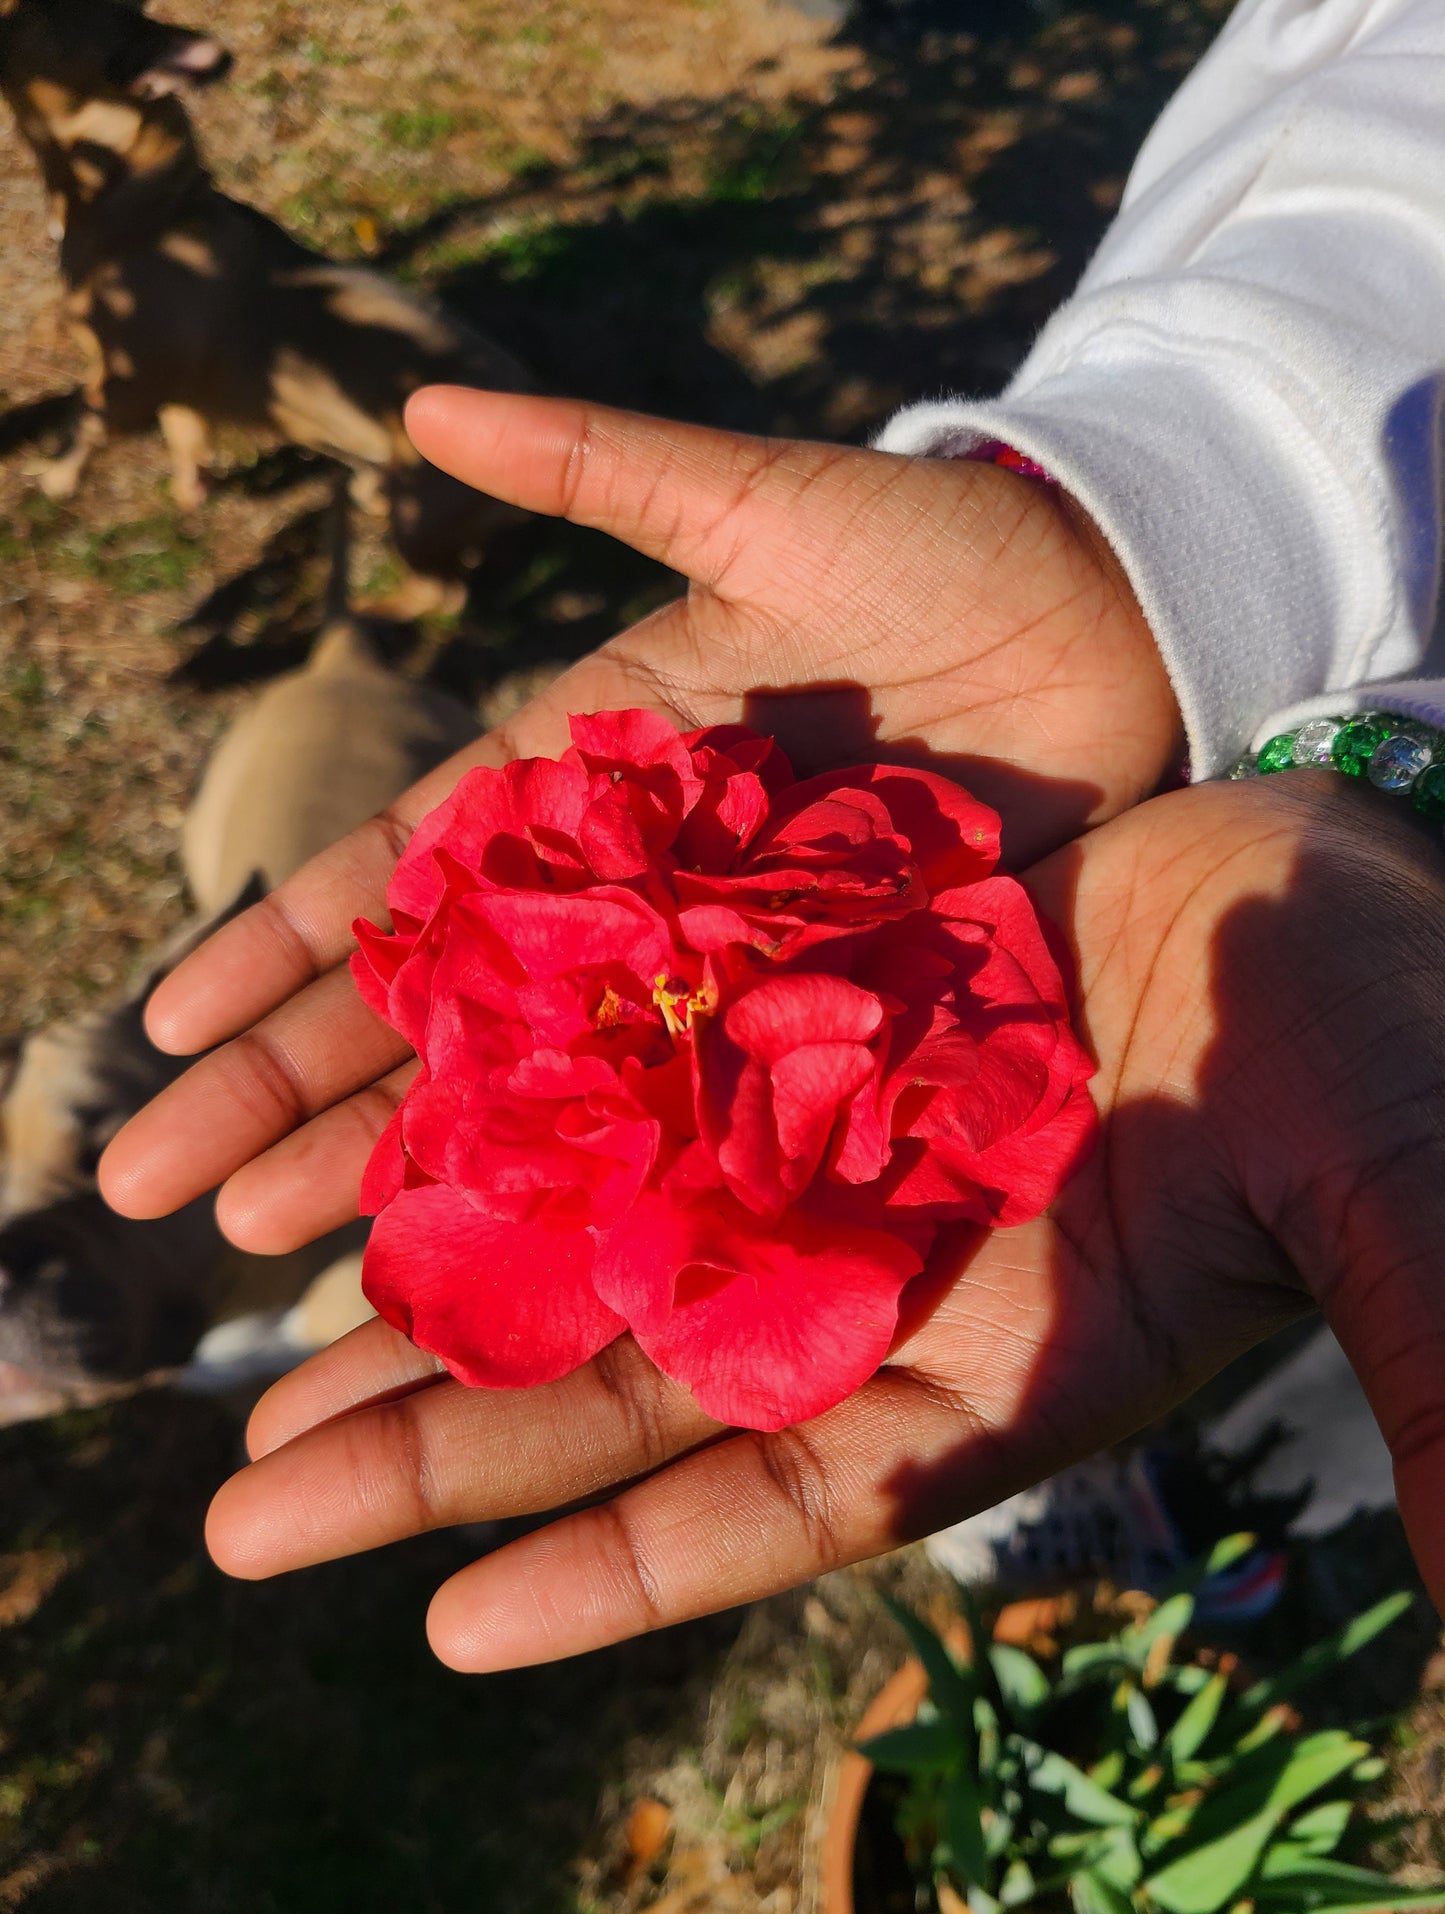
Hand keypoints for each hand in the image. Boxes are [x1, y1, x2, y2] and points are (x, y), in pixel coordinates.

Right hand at [98, 386, 1172, 1242]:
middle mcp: (623, 896)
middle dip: (300, 1100)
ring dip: (415, 1173)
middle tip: (173, 1205)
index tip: (161, 1034)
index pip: (393, 878)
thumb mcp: (755, 506)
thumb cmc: (940, 548)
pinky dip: (604, 1193)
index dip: (275, 952)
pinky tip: (517, 1268)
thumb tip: (413, 404)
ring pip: (541, 1093)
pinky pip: (689, 1121)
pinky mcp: (819, 1022)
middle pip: (435, 1015)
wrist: (1119, 618)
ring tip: (290, 1264)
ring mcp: (714, 973)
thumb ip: (596, 471)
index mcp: (581, 774)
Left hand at [183, 774, 1444, 1668]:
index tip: (449, 1631)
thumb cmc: (1399, 1058)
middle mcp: (885, 1271)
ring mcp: (830, 1137)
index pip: (789, 1501)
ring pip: (597, 1225)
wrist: (1337, 882)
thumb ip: (1430, 1387)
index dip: (624, 1571)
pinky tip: (390, 1113)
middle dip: (447, 1447)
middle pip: (635, 1383)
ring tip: (258, 1333)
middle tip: (245, 1511)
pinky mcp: (804, 1010)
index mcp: (1001, 1364)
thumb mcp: (1401, 1219)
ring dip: (440, 1281)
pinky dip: (520, 1092)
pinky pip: (634, 1057)